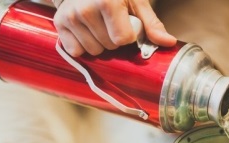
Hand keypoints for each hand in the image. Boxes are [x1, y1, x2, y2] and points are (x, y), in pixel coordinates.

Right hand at [53, 0, 176, 56]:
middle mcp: (85, 9)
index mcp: (107, 1)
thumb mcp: (136, 1)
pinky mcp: (59, 24)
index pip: (123, 40)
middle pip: (109, 46)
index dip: (128, 35)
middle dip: (114, 39)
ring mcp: (70, 17)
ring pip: (94, 51)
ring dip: (100, 42)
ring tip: (98, 25)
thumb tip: (168, 43)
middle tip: (111, 22)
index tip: (126, 23)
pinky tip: (86, 30)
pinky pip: (77, 51)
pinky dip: (83, 45)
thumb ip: (152, 24)